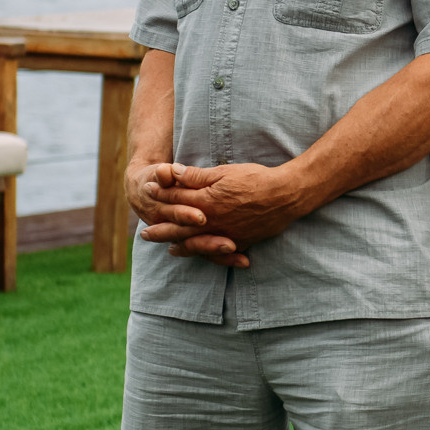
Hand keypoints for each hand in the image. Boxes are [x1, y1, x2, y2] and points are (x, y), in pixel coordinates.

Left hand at [131, 161, 310, 265]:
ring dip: (181, 246)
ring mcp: (226, 235)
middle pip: (180, 227)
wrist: (285, 196)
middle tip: (145, 234)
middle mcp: (212, 222)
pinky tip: (202, 256)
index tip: (147, 190)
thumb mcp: (224, 172)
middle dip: (161, 230)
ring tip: (169, 250)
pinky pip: (218, 254)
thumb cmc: (256, 179)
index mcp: (206, 202)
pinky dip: (207, 256)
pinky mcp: (240, 242)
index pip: (177, 198)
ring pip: (197, 244)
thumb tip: (174, 173)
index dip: (161, 193)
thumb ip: (197, 176)